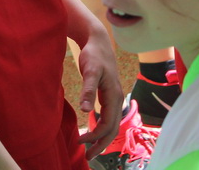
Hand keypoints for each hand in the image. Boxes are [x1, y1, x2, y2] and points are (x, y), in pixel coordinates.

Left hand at [76, 26, 122, 159]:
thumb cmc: (94, 54)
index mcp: (114, 96)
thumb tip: (86, 111)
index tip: (81, 142)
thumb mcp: (90, 70)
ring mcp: (114, 97)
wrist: (98, 40)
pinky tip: (92, 130)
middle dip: (101, 144)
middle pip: (113, 129)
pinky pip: (108, 117)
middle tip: (87, 157)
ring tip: (89, 148)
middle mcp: (117, 99)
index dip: (96, 136)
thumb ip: (88, 90)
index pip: (108, 124)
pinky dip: (102, 128)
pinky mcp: (108, 94)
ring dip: (102, 138)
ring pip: (112, 124)